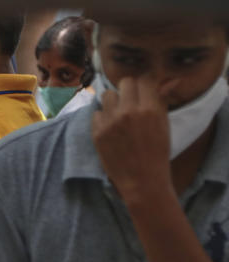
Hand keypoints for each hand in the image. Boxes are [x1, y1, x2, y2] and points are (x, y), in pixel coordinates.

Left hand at [92, 75, 172, 201]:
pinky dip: (103, 118)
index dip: (144, 83)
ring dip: (113, 101)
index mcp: (150, 109)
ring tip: (119, 113)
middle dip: (129, 90)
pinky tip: (110, 128)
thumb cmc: (157, 153)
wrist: (142, 180)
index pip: (144, 79)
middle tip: (131, 101)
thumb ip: (161, 101)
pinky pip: (96, 114)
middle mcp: (129, 112)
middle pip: (125, 82)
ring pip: (107, 95)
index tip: (143, 89)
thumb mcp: (164, 125)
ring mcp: (111, 122)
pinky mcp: (97, 133)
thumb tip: (168, 81)